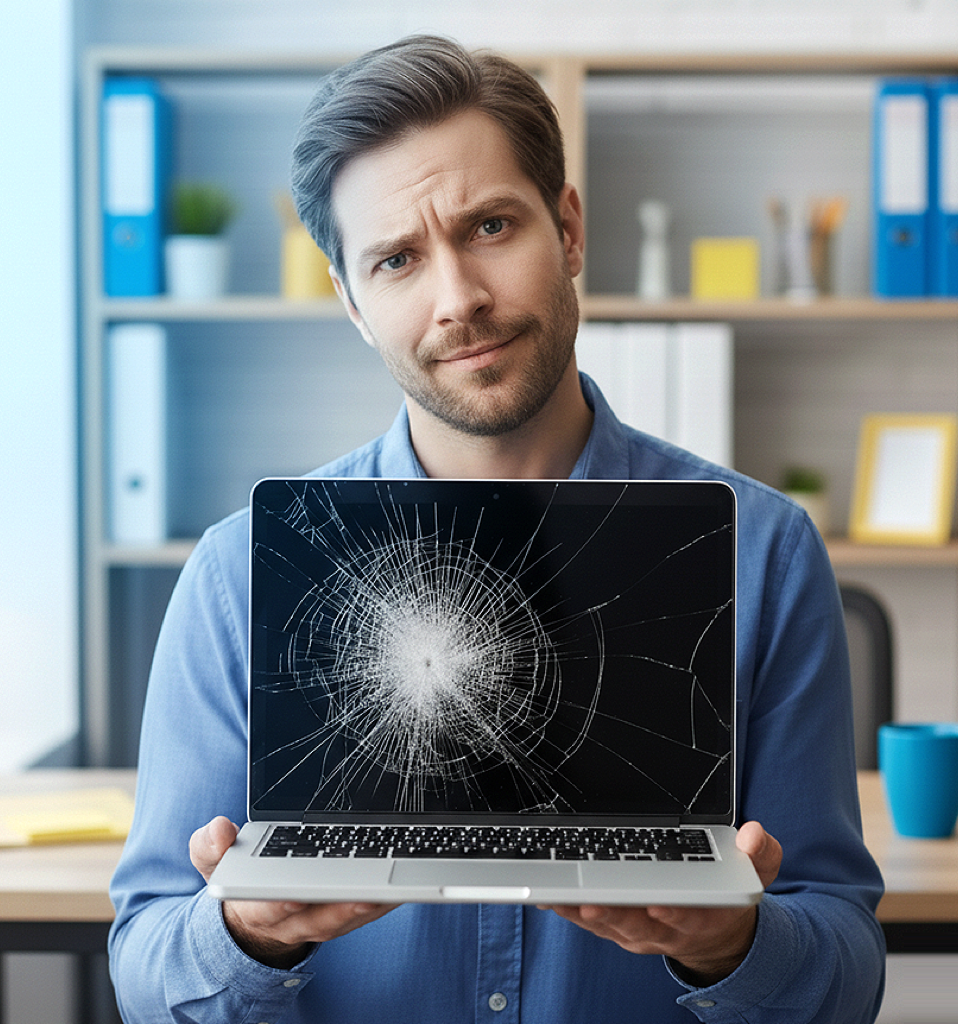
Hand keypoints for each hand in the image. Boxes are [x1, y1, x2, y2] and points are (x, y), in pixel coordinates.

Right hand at [189, 817, 398, 968]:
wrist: (251, 909)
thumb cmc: (239, 874)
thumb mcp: (214, 859)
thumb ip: (210, 845)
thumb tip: (218, 829)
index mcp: (255, 906)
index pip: (268, 907)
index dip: (281, 903)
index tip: (295, 895)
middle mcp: (290, 921)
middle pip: (317, 918)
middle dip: (340, 906)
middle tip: (363, 893)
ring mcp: (318, 921)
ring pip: (346, 917)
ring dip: (369, 904)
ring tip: (389, 888)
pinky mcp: (342, 917)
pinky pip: (364, 913)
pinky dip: (382, 900)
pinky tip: (397, 884)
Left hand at [541, 821, 781, 986]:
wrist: (716, 930)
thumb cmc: (728, 890)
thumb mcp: (755, 871)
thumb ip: (760, 853)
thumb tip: (754, 834)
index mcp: (703, 913)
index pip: (688, 915)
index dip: (672, 910)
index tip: (657, 902)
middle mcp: (667, 926)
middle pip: (638, 923)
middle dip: (615, 913)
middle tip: (592, 900)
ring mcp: (639, 930)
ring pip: (608, 924)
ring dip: (583, 912)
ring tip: (560, 895)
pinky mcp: (617, 927)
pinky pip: (591, 922)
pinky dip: (570, 910)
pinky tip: (551, 895)